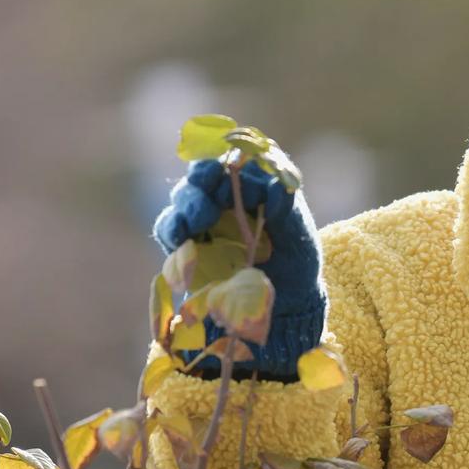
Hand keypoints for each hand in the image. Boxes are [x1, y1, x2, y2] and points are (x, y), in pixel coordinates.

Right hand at [152, 158, 325, 378]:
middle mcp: (225, 197)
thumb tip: (276, 188)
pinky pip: (169, 229)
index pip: (237, 163)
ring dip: (188, 203)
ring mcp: (203, 220)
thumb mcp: (299, 235)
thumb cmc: (296, 262)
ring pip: (184, 198)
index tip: (241, 184)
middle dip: (202, 180)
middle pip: (203, 175)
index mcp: (254, 185)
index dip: (234, 168)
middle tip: (208, 189)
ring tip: (199, 218)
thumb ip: (287, 210)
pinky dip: (171, 230)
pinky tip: (179, 238)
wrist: (284, 305)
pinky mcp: (186, 245)